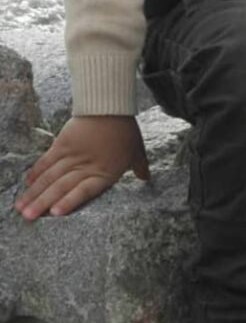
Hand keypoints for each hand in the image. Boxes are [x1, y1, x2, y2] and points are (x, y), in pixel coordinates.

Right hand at [14, 115, 149, 221]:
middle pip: (61, 186)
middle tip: (27, 217)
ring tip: (21, 205)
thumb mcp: (137, 150)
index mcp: (105, 172)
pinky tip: (27, 182)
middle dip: (42, 203)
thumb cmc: (126, 129)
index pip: (84, 190)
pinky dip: (36, 171)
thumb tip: (146, 178)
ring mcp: (72, 155)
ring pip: (50, 176)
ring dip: (34, 191)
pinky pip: (47, 159)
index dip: (69, 201)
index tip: (54, 213)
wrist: (110, 105)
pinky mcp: (62, 143)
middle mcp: (85, 166)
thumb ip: (139, 167)